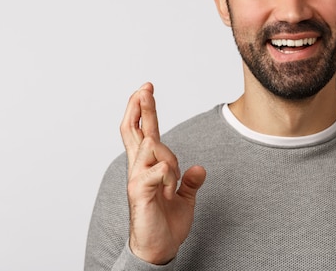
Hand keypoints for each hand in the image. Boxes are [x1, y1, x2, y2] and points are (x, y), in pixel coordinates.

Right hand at [119, 82, 205, 263]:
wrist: (158, 248)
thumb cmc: (166, 223)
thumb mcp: (184, 198)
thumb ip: (189, 182)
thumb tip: (199, 169)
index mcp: (148, 167)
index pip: (142, 132)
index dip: (143, 111)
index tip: (146, 90)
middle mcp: (139, 169)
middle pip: (136, 131)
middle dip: (140, 108)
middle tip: (145, 88)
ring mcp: (137, 179)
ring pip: (154, 147)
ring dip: (169, 160)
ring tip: (171, 186)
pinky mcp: (139, 192)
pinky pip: (157, 170)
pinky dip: (168, 175)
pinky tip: (169, 188)